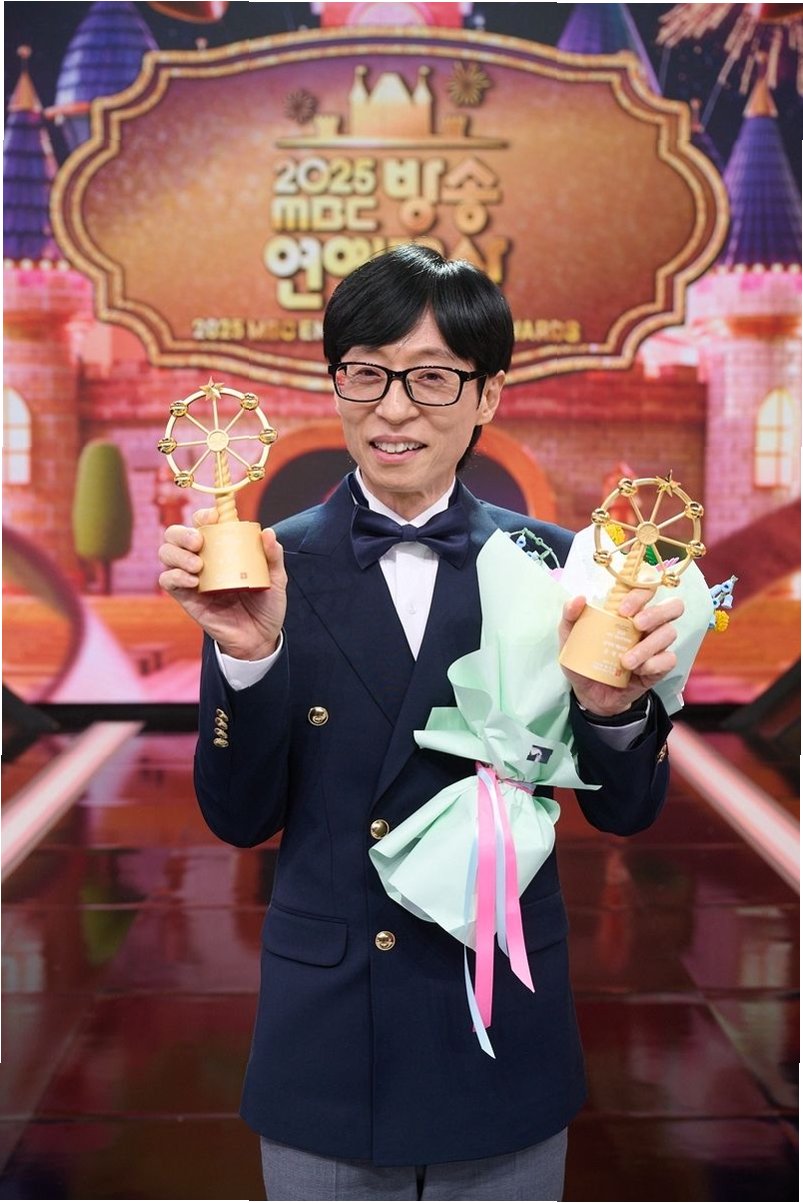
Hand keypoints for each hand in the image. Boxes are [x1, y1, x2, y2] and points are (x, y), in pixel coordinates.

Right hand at [158, 507, 286, 659]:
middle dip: (182, 533)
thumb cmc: (266, 605)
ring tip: (197, 565)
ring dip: (177, 554)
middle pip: (175, 534)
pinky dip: (176, 577)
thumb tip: (268, 533)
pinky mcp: (186, 598)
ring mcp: (191, 578)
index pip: (202, 523)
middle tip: (199, 543)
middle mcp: (202, 559)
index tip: (214, 517)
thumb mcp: (276, 578)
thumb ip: (273, 556)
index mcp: (222, 548)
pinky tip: (194, 581)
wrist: (260, 638)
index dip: (202, 515)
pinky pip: (168, 581)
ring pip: (166, 554)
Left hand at [559, 588, 683, 716]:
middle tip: (636, 624)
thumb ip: (570, 617)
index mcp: (629, 610)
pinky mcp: (660, 666)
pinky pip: (669, 659)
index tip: (622, 609)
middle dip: (656, 613)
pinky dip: (653, 664)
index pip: (647, 589)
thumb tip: (578, 598)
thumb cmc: (583, 660)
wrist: (589, 694)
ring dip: (648, 646)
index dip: (641, 593)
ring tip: (625, 661)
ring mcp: (656, 645)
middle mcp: (648, 624)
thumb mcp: (570, 639)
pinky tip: (636, 671)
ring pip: (669, 633)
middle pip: (673, 606)